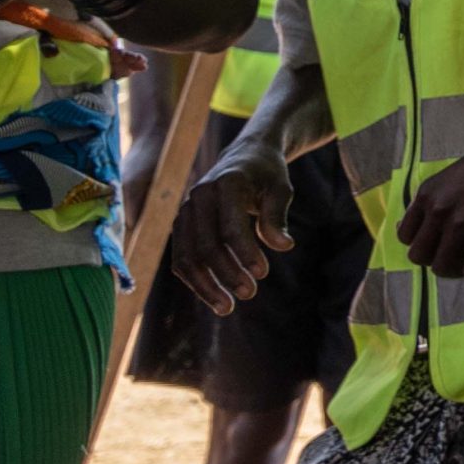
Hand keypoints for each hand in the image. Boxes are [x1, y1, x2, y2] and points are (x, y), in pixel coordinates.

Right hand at [169, 138, 293, 314]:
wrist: (245, 155)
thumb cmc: (267, 174)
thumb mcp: (281, 188)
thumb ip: (277, 215)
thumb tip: (283, 246)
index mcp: (225, 184)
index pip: (231, 227)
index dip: (246, 253)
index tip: (263, 273)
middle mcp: (199, 196)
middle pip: (206, 245)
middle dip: (227, 274)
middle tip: (249, 294)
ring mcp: (185, 211)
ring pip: (186, 256)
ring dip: (205, 286)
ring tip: (227, 308)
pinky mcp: (181, 224)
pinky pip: (181, 258)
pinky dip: (194, 280)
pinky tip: (213, 296)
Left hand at [397, 130, 463, 279]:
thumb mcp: (450, 176)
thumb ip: (435, 200)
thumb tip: (423, 225)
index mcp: (428, 194)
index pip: (405, 235)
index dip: (419, 244)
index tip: (434, 244)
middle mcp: (439, 210)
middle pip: (419, 256)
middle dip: (434, 261)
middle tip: (452, 257)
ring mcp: (462, 224)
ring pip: (442, 267)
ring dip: (455, 270)